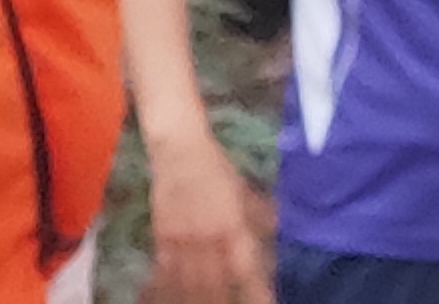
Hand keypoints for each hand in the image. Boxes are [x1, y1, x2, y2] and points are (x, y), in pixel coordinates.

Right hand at [144, 142, 271, 302]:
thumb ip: (259, 213)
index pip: (247, 270)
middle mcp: (209, 239)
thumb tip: (276, 228)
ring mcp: (183, 241)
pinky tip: (172, 298)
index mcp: (233, 227)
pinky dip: (169, 288)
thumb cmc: (215, 166)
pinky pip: (166, 272)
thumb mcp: (243, 190)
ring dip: (198, 300)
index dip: (257, 293)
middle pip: (216, 285)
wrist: (179, 150)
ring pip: (189, 284)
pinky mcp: (161, 238)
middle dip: (224, 303)